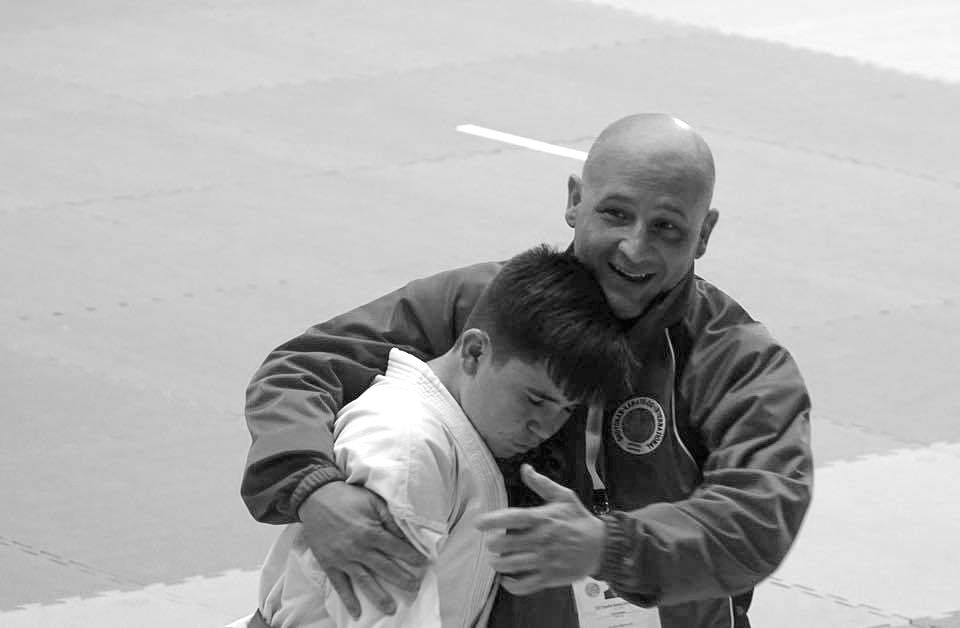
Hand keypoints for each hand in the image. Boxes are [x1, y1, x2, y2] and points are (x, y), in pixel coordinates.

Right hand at [298, 481, 427, 617]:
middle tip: (415, 589)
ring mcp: (343, 559)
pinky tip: (357, 613)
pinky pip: (340, 585)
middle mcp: (358, 549)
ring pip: (365, 581)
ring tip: (392, 609)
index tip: (425, 565)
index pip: (397, 548)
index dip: (412, 557)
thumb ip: (390, 518)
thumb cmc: (347, 497)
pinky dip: (348, 600)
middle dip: (402, 580)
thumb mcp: (372, 501)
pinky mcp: (329, 564)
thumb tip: (406, 534)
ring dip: (379, 597)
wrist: (315, 498)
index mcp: (370, 532)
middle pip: (385, 569)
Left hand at [475, 464, 605, 594]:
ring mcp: (544, 560)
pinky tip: (507, 579)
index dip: (491, 521)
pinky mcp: (549, 577)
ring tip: (495, 560)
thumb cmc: (579, 519)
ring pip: (511, 565)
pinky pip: (524, 585)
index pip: (511, 518)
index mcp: (542, 518)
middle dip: (493, 545)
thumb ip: (542, 483)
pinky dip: (511, 585)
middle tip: (492, 544)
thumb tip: (525, 468)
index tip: (478, 524)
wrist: (601, 546)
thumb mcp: (564, 496)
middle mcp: (540, 539)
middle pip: (505, 545)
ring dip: (498, 564)